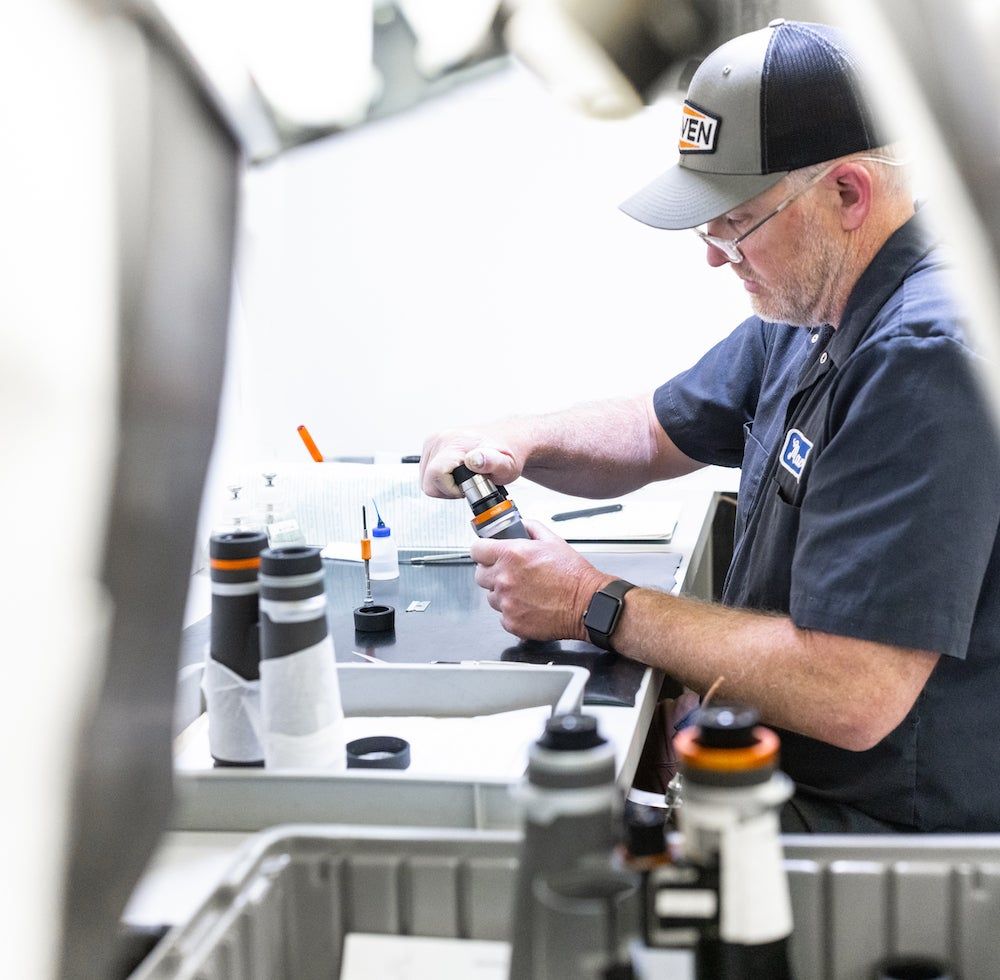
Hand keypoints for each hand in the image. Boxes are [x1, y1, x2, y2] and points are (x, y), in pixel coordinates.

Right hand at [420, 427, 523, 498]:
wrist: (507, 440)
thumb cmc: (506, 454)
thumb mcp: (506, 465)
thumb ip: (492, 463)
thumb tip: (474, 460)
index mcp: (455, 443)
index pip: (435, 475)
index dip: (451, 489)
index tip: (468, 486)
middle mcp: (440, 439)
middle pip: (428, 480)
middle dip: (447, 489)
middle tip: (467, 483)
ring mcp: (434, 441)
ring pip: (426, 478)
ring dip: (443, 484)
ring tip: (464, 477)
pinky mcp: (432, 445)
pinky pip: (428, 471)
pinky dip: (441, 477)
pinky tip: (457, 473)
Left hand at [470, 520, 614, 640]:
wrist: (587, 604)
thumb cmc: (573, 575)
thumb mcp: (553, 540)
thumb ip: (530, 528)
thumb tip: (519, 525)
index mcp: (511, 555)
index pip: (476, 550)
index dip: (482, 551)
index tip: (487, 554)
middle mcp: (504, 579)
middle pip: (479, 575)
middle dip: (491, 572)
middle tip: (509, 573)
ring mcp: (506, 603)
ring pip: (490, 596)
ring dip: (502, 593)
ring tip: (524, 591)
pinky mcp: (512, 622)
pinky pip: (502, 615)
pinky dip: (512, 611)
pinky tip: (528, 605)